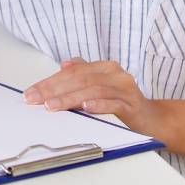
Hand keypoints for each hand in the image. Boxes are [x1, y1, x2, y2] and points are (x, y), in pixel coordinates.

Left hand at [23, 58, 163, 135]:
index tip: (31, 93)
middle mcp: (114, 74)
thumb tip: (64, 64)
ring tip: (52, 105)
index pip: (71, 72)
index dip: (49, 82)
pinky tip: (85, 108)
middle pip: (79, 80)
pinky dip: (98, 105)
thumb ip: (84, 74)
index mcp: (104, 67)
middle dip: (54, 90)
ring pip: (92, 90)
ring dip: (70, 98)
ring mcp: (124, 88)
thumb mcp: (100, 86)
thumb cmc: (122, 102)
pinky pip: (113, 103)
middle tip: (36, 100)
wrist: (152, 119)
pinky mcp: (132, 105)